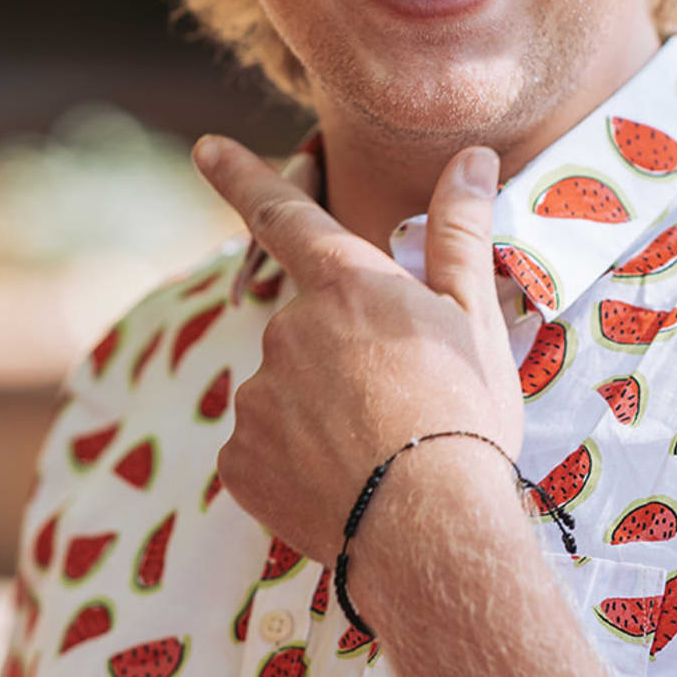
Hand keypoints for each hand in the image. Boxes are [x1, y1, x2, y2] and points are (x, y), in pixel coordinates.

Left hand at [191, 136, 523, 567]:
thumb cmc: (464, 418)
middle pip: (307, 331)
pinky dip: (296, 464)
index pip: (287, 216)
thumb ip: (459, 234)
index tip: (204, 148)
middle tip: (401, 410)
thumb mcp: (472, 320)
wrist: (431, 529)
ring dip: (321, 416)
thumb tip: (471, 156)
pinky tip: (340, 487)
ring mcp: (256, 396)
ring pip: (286, 393)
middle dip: (342, 362)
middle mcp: (288, 329)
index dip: (243, 177)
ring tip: (378, 459)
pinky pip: (264, 449)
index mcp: (347, 286)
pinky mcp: (238, 459)